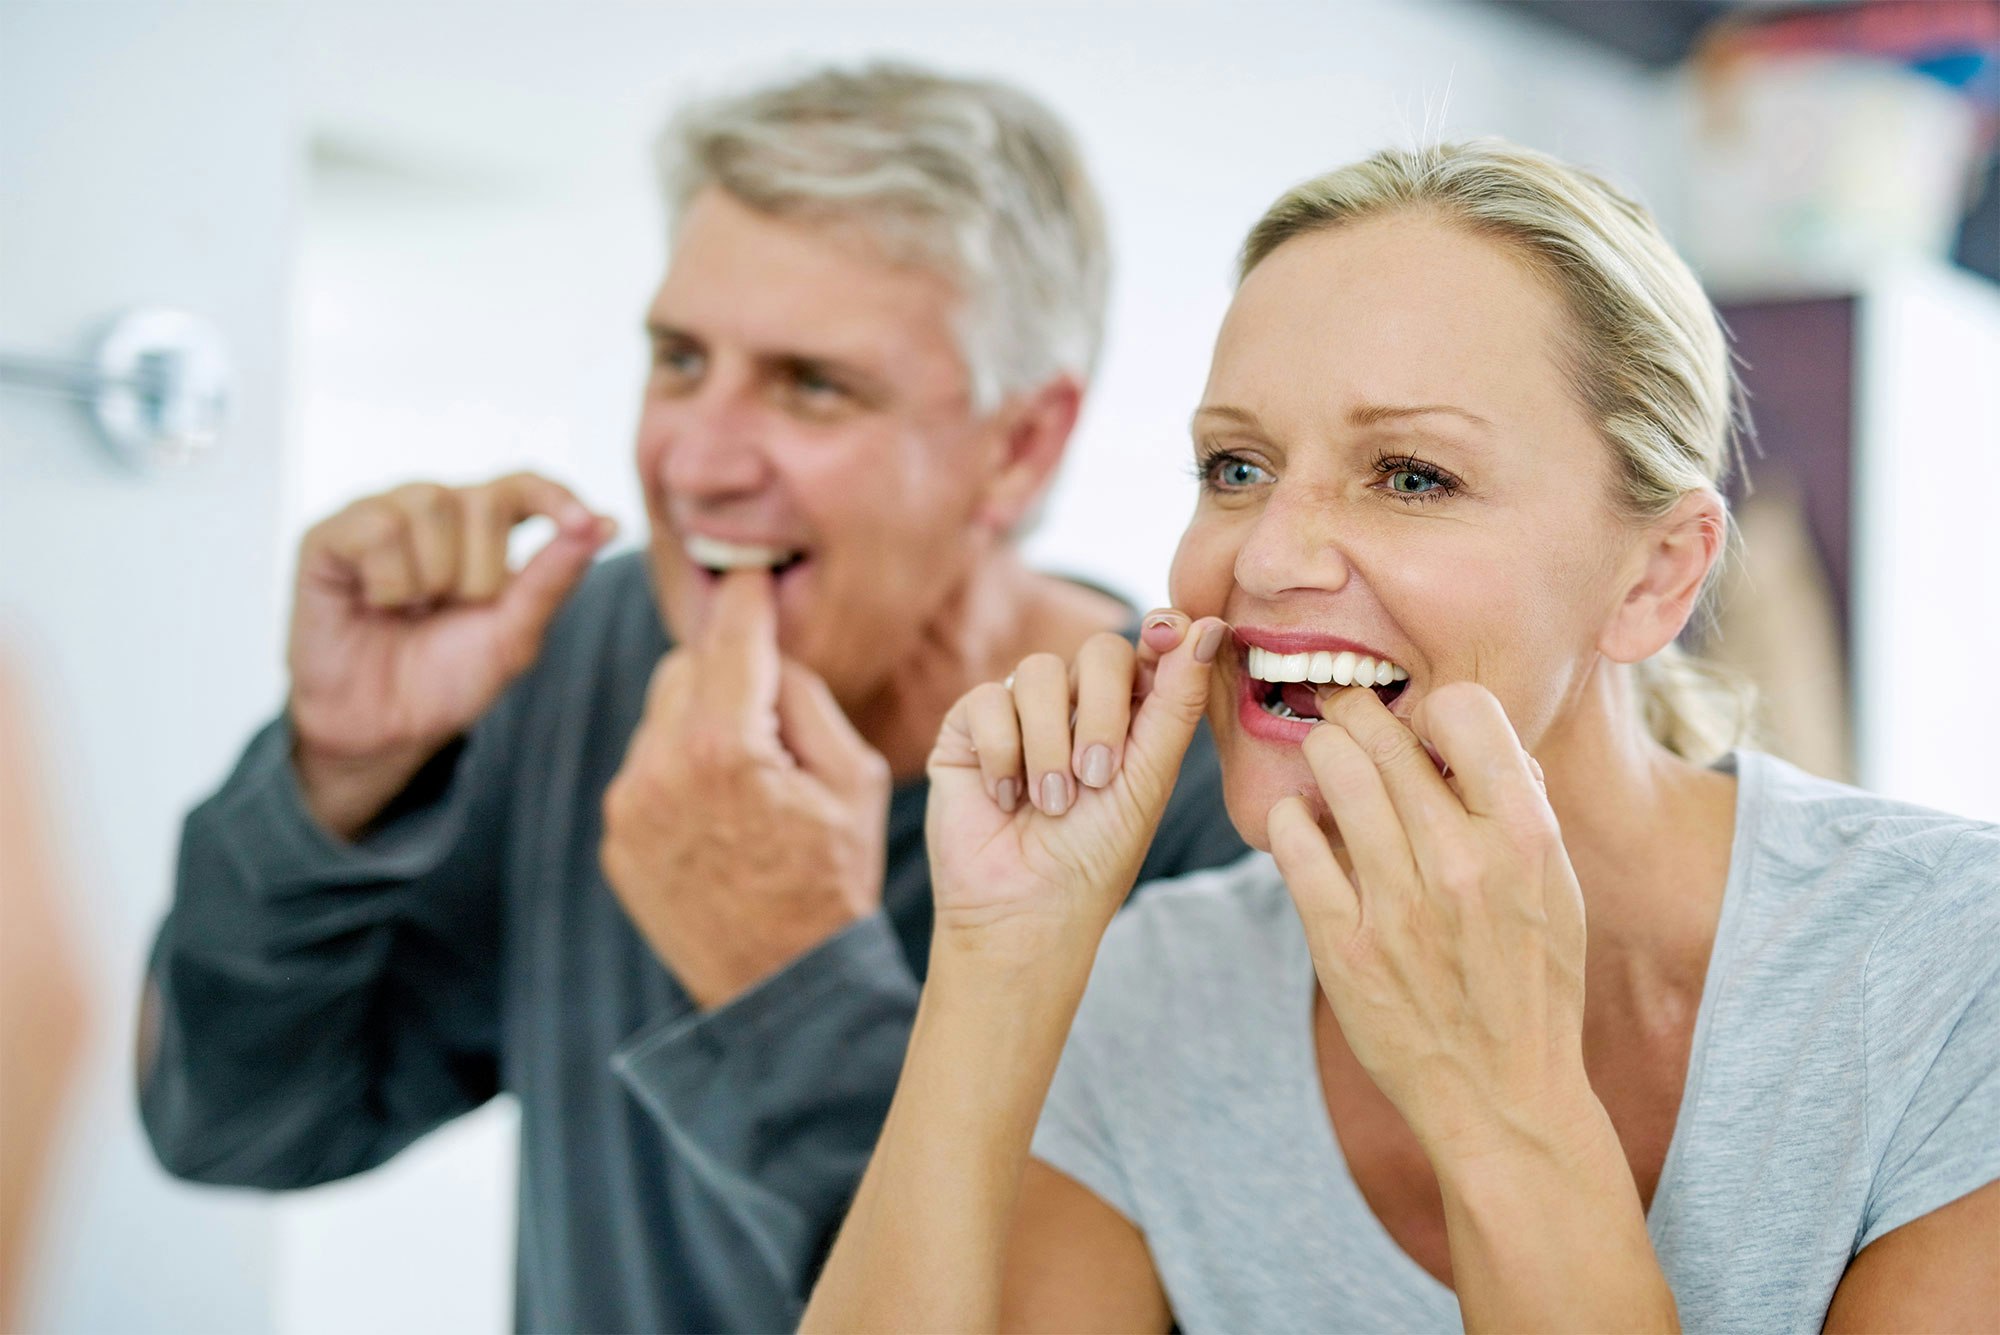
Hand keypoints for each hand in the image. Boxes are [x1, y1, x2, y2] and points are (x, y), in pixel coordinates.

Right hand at [288, 472, 615, 837]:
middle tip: (449, 611)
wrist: (385, 728)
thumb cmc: (447, 676)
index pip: (524, 485)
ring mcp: (378, 517)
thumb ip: (554, 576)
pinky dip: (388, 580)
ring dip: (433, 578)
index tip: (582, 522)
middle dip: (480, 573)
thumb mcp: (514, 633)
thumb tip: (606, 522)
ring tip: (411, 610)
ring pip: (428, 504)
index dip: (554, 496)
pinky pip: (376, 527)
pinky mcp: (328, 537)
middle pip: (481, 499)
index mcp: (482, 529)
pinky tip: (375, 603)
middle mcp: (432, 510)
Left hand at [599, 569, 891, 1008]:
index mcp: (727, 747)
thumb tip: (767, 652)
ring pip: (658, 717)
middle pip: (684, 667)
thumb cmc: (836, 877)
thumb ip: (805, 697)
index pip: (731, 637)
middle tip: (768, 703)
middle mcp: (661, 768)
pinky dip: (677, 770)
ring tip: (749, 776)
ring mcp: (629, 808)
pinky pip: (644, 771)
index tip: (748, 570)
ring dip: (699, 721)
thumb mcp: (857, 778)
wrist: (785, 985)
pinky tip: (720, 813)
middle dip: (725, 671)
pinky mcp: (616, 840)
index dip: (744, 596)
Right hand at [924, 611, 1227, 966]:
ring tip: (1050, 803)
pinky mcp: (970, 727)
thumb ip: (1177, 701)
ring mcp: (1022, 711)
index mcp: (1133, 712)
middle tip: (1096, 776)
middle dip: (1102, 711)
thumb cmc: (1096, 855)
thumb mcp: (1148, 778)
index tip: (1168, 634)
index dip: (1163, 631)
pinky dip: (1002, 753)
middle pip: (1100, 650)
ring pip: (1039, 672)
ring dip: (1049, 745)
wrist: (1026, 911)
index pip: (1151, 646)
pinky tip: (1005, 799)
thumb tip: (1211, 625)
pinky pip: (988, 700)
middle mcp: (1078, 703)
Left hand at [1267, 681, 1594, 1164]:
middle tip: (1344, 709)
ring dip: (1322, 750)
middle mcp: (1462, 864)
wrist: (1502, 1095)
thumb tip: (1474, 736)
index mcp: (1526, 840)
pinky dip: (1292, 817)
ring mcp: (1397, 907)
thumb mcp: (1557, 888)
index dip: (1437, 708)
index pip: (1467, 710)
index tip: (1424, 726)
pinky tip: (1305, 822)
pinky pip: (1294, 842)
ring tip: (1325, 756)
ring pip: (1332, 771)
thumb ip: (1519, 808)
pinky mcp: (1342, 945)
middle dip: (1356, 710)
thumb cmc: (1531, 981)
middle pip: (1385, 735)